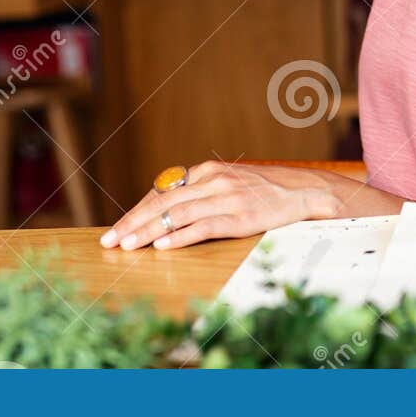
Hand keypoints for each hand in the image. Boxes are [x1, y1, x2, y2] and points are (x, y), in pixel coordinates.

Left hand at [99, 161, 339, 250]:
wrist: (305, 192)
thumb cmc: (265, 192)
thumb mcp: (228, 182)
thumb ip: (201, 192)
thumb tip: (168, 211)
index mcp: (207, 170)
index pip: (162, 191)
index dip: (137, 210)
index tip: (118, 228)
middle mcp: (213, 180)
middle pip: (163, 203)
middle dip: (132, 223)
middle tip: (110, 240)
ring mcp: (226, 197)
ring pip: (177, 215)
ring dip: (148, 231)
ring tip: (128, 246)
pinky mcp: (240, 216)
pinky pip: (203, 226)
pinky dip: (180, 237)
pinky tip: (163, 246)